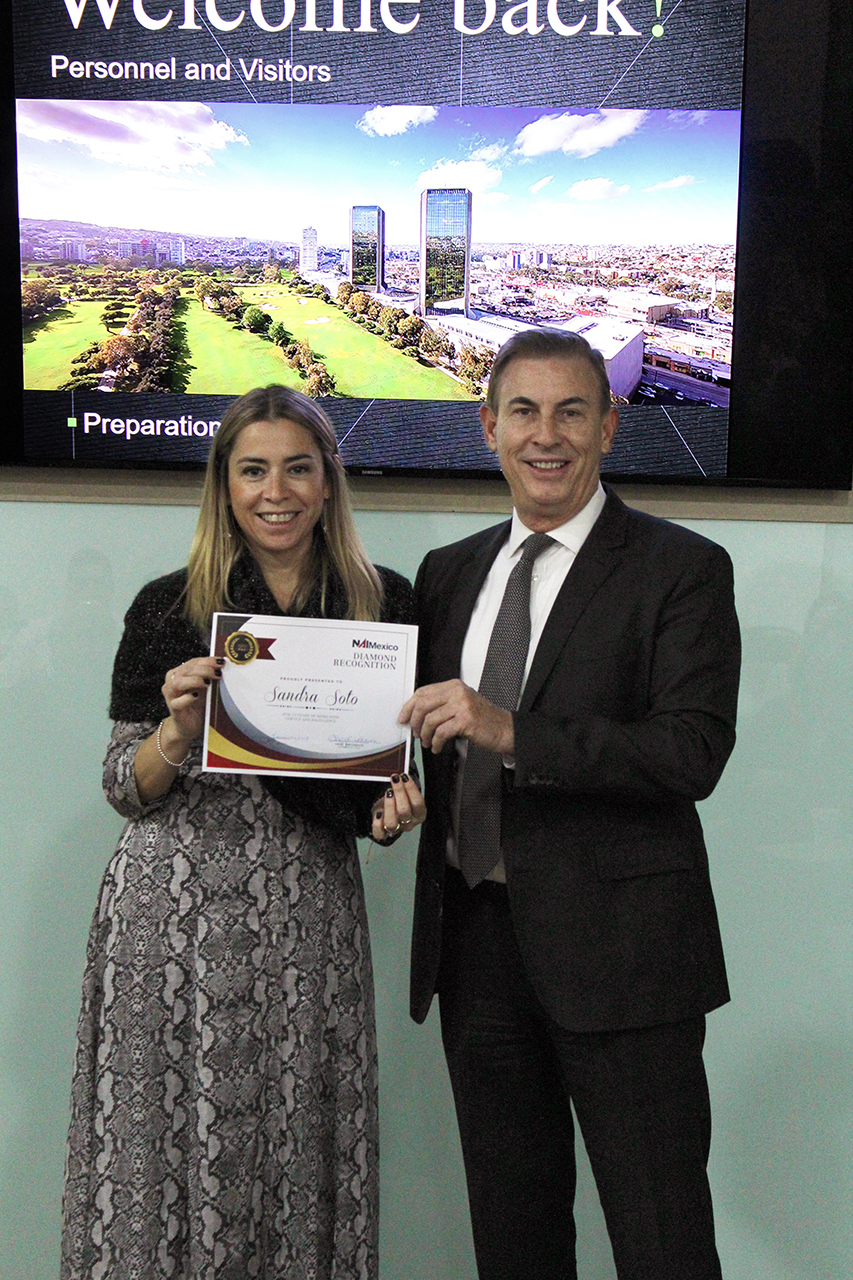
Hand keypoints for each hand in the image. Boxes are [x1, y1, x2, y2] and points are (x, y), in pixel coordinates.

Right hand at [160, 656, 223, 746]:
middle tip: (218, 673)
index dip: (207, 661)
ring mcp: (171, 696)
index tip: (221, 661)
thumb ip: (210, 677)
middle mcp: (172, 682)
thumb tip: (224, 667)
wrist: (188, 726)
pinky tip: (196, 696)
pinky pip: (178, 702)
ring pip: (179, 683)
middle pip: (186, 670)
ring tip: (208, 683)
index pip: (193, 662)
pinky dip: (187, 698)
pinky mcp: (173, 709)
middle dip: (204, 669)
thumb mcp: (205, 689)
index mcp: (179, 674)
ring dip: (195, 680)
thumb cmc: (197, 705)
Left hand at [371, 772, 425, 843]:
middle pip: (404, 812)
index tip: (404, 776)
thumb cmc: (400, 801)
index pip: (418, 803)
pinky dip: (377, 823)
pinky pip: (380, 833)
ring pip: (392, 823)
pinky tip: (378, 813)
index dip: (411, 789)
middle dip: (399, 793)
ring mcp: (396, 830)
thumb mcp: (406, 793)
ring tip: (388, 792)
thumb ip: (406, 787)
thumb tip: (400, 774)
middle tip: (395, 779)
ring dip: (389, 806)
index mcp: (419, 814)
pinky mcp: (383, 833)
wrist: (391, 813)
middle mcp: (408, 823)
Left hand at [399, 680, 514, 755]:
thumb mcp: (460, 704)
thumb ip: (441, 704)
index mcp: (453, 686)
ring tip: (428, 742)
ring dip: (425, 735)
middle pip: (423, 704)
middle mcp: (457, 692)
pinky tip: (438, 747)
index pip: (422, 692)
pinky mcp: (466, 720)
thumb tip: (415, 714)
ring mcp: (462, 705)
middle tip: (415, 733)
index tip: (403, 718)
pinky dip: (436, 743)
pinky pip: (441, 732)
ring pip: (430, 720)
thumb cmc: (483, 719)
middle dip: (414, 722)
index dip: (408, 706)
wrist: (505, 729)